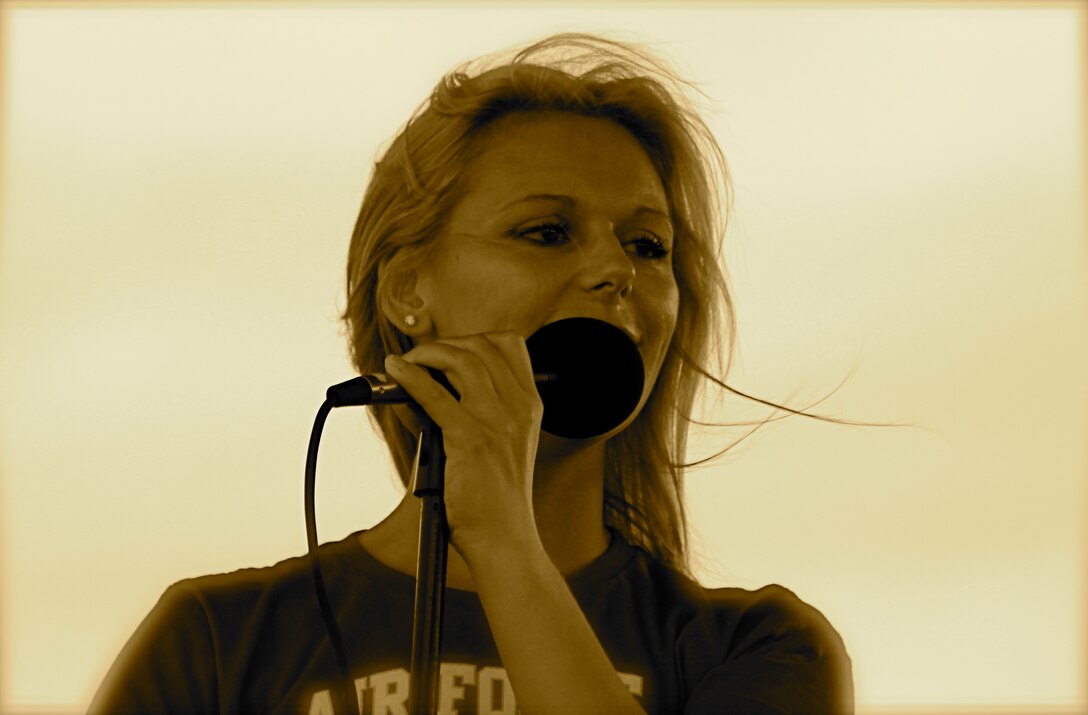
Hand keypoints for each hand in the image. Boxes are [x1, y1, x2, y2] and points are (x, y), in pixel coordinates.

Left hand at [383, 331, 543, 562]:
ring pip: (460, 360)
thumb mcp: (498, 443)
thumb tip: (418, 383)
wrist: (503, 537)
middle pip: (481, 346)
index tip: (450, 350)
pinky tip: (396, 371)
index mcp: (529, 405)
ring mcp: (497, 420)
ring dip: (426, 354)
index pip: (509, 344)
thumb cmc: (494, 496)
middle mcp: (518, 406)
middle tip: (420, 358)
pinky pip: (434, 394)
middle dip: (445, 344)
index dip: (474, 338)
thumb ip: (470, 409)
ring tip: (406, 364)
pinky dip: (410, 376)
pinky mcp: (471, 438)